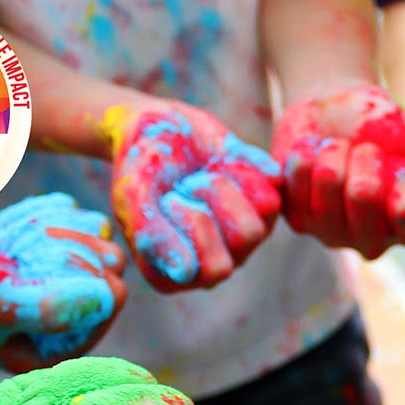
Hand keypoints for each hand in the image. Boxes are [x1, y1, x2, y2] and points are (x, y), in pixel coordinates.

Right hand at [0, 193, 128, 371]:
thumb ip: (50, 309)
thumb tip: (113, 293)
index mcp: (62, 347)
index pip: (110, 296)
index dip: (73, 270)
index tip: (24, 264)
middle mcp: (74, 321)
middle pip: (110, 262)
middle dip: (59, 244)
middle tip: (11, 249)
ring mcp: (70, 284)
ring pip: (98, 235)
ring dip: (50, 227)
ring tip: (6, 242)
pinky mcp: (60, 252)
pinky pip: (81, 218)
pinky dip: (46, 214)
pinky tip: (9, 230)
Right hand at [104, 104, 282, 290]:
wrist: (158, 128)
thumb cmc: (141, 167)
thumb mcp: (133, 195)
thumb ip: (151, 234)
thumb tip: (186, 273)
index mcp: (178, 276)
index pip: (208, 266)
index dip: (184, 221)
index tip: (163, 201)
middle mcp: (217, 264)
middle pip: (243, 240)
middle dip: (209, 200)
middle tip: (183, 186)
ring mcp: (246, 239)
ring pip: (258, 221)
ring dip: (221, 184)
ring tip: (197, 176)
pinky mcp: (266, 205)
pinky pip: (271, 188)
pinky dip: (239, 166)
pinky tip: (217, 163)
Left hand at [272, 85, 404, 257]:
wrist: (337, 110)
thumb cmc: (388, 131)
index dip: (404, 180)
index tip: (402, 164)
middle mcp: (372, 240)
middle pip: (363, 195)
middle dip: (366, 155)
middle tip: (366, 149)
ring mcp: (332, 233)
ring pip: (328, 185)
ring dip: (335, 152)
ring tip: (338, 146)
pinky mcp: (298, 219)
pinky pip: (295, 186)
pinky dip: (305, 156)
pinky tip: (313, 151)